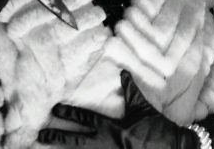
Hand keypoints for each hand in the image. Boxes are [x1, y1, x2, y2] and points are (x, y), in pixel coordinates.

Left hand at [38, 70, 199, 148]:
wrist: (172, 148)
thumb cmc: (157, 128)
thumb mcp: (144, 108)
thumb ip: (131, 91)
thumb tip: (123, 73)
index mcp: (113, 126)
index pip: (86, 118)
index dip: (69, 113)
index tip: (54, 110)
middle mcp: (106, 142)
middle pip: (76, 140)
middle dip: (57, 137)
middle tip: (40, 135)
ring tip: (45, 148)